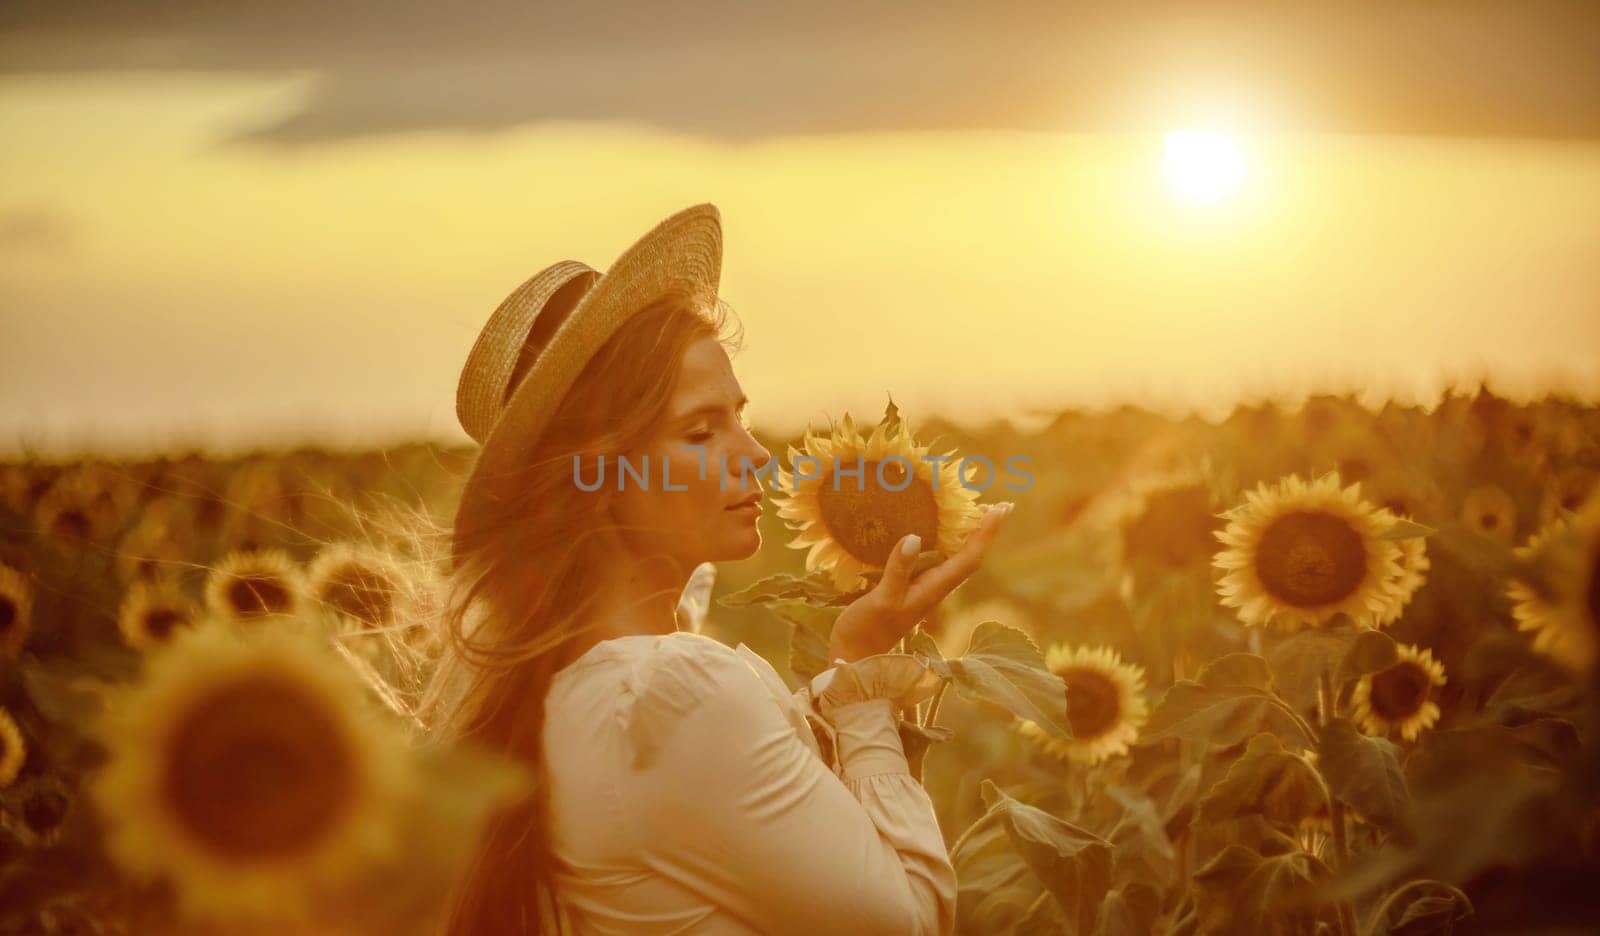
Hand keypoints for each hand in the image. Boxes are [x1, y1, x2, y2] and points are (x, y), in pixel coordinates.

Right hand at [827, 502, 1014, 662]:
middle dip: (985, 531)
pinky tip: (936, 533)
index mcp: (933, 590)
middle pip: (969, 556)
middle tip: (999, 505)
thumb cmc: (866, 631)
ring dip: (968, 536)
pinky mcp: (910, 588)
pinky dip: (944, 543)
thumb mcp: (881, 599)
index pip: (969, 558)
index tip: (1000, 509)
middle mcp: (934, 588)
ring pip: (955, 558)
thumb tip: (914, 537)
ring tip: (975, 512)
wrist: (855, 657)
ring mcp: (923, 589)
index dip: (985, 533)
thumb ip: (898, 570)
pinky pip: (936, 560)